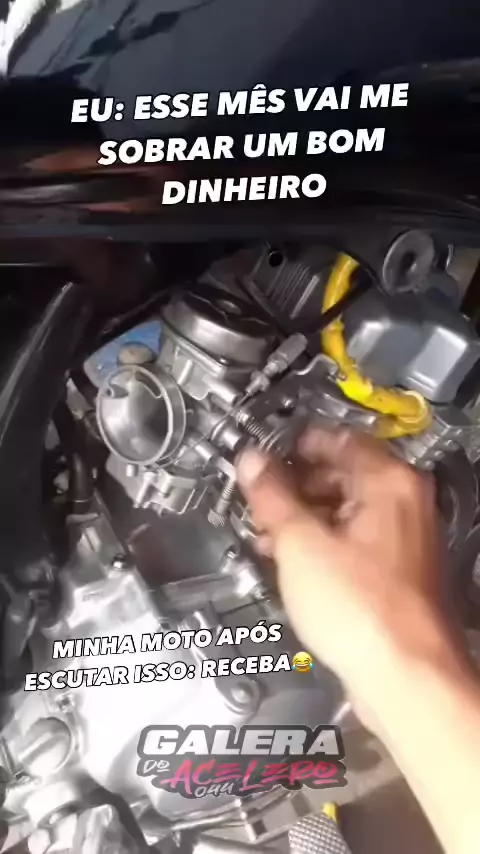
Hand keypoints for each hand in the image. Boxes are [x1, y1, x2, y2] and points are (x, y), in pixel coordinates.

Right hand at [236, 428, 451, 699]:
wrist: (403, 675)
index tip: (267, 450)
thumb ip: (272, 496)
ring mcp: (405, 540)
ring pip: (348, 510)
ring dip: (306, 516)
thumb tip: (253, 462)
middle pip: (343, 474)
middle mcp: (406, 505)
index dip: (296, 444)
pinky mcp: (397, 573)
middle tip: (261, 493)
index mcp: (390, 483)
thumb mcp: (299, 542)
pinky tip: (292, 560)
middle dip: (297, 485)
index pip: (339, 439)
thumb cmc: (364, 611)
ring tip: (267, 531)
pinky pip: (355, 541)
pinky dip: (323, 542)